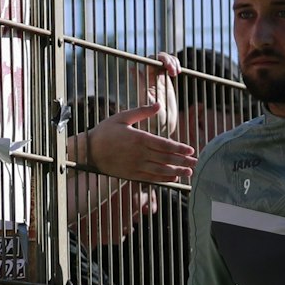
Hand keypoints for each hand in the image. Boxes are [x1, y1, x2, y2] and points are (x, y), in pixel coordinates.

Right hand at [80, 102, 195, 183]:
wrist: (88, 151)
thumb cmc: (105, 131)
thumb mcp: (122, 116)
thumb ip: (142, 111)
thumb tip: (158, 105)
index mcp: (139, 138)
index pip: (164, 144)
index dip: (180, 148)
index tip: (191, 150)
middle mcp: (139, 153)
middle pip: (166, 158)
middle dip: (183, 161)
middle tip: (196, 162)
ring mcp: (136, 165)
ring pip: (161, 170)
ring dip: (177, 171)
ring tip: (189, 172)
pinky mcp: (132, 174)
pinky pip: (151, 178)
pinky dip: (164, 179)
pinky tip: (174, 178)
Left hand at [134, 51, 181, 138]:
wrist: (161, 131)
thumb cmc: (152, 121)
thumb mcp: (146, 103)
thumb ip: (141, 86)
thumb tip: (133, 68)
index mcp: (146, 82)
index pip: (150, 62)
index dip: (159, 60)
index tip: (168, 69)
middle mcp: (152, 79)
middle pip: (158, 59)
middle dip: (167, 60)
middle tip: (174, 71)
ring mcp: (159, 81)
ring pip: (165, 62)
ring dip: (172, 61)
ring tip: (177, 72)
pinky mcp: (167, 84)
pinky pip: (170, 69)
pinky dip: (175, 66)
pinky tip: (178, 72)